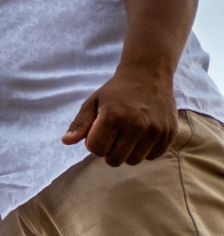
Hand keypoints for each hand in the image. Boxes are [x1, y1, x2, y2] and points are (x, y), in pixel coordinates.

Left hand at [62, 66, 177, 166]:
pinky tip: (141, 137)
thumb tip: (66, 141)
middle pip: (115, 160)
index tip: (98, 132)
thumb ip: (80, 123)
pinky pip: (153, 156)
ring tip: (126, 136)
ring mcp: (155, 130)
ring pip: (134, 161)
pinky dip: (145, 151)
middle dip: (109, 151)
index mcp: (113, 117)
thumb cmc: (116, 91)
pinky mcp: (169, 133)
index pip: (97, 150)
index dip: (94, 144)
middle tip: (112, 136)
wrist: (148, 75)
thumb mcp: (93, 102)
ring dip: (127, 153)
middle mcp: (136, 125)